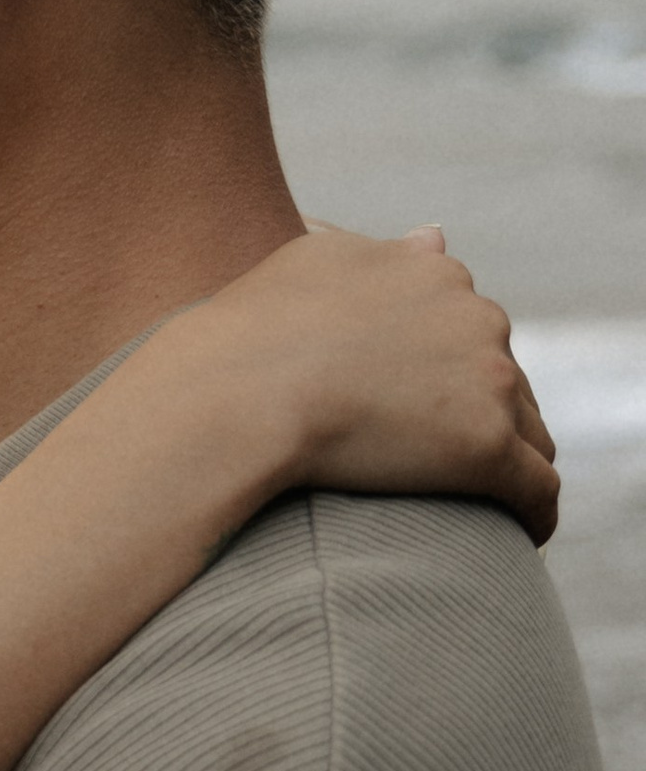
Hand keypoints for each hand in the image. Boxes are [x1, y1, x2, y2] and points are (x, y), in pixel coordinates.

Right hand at [176, 225, 558, 544]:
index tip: (422, 410)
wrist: (234, 396)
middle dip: (482, 416)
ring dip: (512, 464)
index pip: (468, 327)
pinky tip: (519, 536)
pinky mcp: (487, 448)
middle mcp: (474, 316)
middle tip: (440, 465)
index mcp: (432, 273)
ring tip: (484, 508)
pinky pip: (536, 490)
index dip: (447, 372)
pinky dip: (532, 515)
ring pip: (528, 431)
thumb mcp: (312, 261)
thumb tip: (435, 235)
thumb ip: (378, 253)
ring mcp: (487, 381)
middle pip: (502, 376)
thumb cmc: (249, 335)